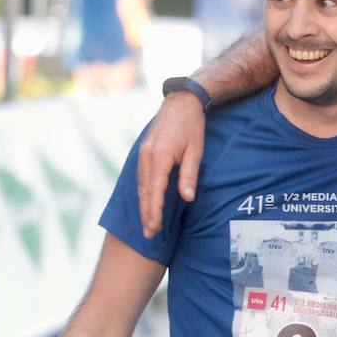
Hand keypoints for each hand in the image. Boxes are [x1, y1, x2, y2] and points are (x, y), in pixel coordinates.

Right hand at [137, 92, 206, 236]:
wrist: (180, 102)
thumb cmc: (192, 126)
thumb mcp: (196, 150)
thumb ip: (189, 175)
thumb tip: (187, 198)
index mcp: (159, 157)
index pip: (156, 191)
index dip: (155, 211)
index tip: (155, 228)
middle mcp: (147, 156)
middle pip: (145, 192)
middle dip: (147, 214)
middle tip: (149, 234)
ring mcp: (142, 153)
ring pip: (141, 186)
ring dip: (144, 205)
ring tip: (147, 224)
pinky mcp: (143, 151)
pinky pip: (141, 177)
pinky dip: (143, 192)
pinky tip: (147, 202)